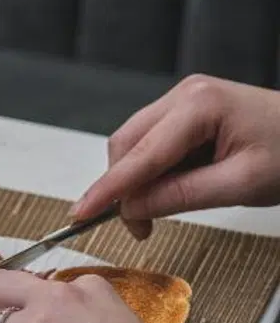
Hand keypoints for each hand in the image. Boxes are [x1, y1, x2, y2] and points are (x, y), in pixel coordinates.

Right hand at [70, 75, 279, 238]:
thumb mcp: (241, 184)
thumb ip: (181, 196)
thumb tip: (132, 208)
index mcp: (200, 105)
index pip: (141, 155)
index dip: (108, 189)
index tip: (81, 213)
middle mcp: (185, 95)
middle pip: (127, 145)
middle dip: (122, 187)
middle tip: (139, 227)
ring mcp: (183, 100)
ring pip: (133, 145)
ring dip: (135, 181)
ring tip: (157, 211)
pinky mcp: (185, 111)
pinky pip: (150, 143)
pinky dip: (149, 171)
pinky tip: (167, 189)